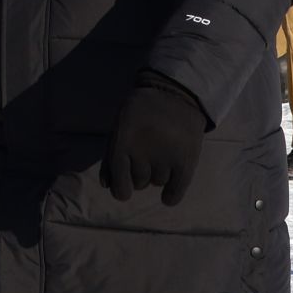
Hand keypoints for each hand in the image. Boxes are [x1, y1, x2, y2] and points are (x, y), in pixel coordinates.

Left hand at [105, 72, 208, 205]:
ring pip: (157, 182)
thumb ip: (111, 155)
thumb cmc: (140, 112)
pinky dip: (171, 196)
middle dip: (138, 174)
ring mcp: (166, 158)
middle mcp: (143, 153)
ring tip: (159, 157)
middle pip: (139, 182)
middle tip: (145, 157)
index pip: (119, 180)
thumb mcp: (119, 127)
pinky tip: (167, 197)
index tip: (122, 191)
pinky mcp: (186, 162)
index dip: (120, 190)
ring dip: (156, 175)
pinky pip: (176, 190)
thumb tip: (106, 186)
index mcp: (123, 142)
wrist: (174, 95)